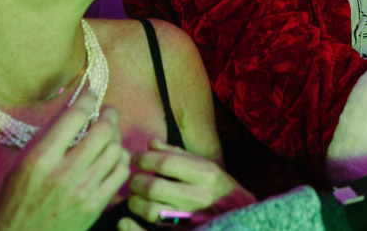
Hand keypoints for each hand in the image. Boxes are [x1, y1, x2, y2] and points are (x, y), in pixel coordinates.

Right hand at [0, 96, 129, 230]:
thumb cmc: (14, 200)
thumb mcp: (21, 163)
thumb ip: (48, 136)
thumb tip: (75, 108)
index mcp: (40, 160)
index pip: (74, 117)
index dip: (88, 99)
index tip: (92, 92)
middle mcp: (64, 174)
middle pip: (103, 132)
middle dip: (109, 116)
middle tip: (108, 112)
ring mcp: (83, 191)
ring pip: (117, 151)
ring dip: (115, 138)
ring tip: (108, 136)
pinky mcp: (95, 206)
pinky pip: (121, 173)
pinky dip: (120, 161)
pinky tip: (112, 158)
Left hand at [123, 138, 254, 225]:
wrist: (241, 216)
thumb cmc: (220, 189)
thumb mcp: (206, 167)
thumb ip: (178, 155)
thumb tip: (151, 144)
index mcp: (206, 174)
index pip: (166, 162)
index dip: (144, 159)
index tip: (136, 159)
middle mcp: (200, 197)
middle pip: (154, 187)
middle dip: (136, 181)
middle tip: (134, 179)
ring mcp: (192, 219)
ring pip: (150, 211)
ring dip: (134, 203)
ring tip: (134, 198)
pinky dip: (132, 228)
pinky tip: (125, 221)